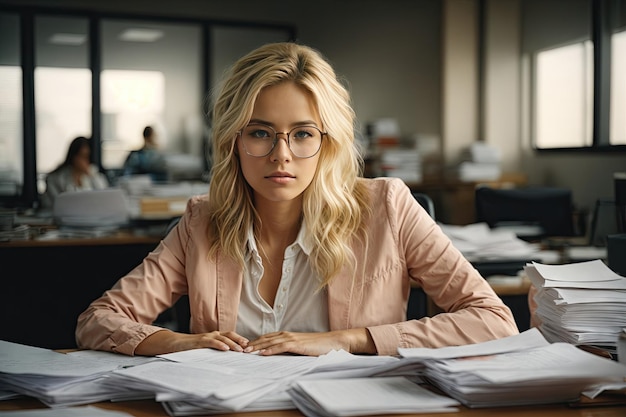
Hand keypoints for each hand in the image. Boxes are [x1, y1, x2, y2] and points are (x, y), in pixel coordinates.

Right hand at [135, 330, 248, 355]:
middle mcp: (212, 334)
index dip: (240, 340)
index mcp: (215, 336)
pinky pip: (211, 342)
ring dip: (233, 343)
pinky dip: (219, 345)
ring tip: (240, 350)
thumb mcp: (205, 350)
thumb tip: (228, 358)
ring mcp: (205, 337)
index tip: (250, 347)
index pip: (230, 336)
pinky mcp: (198, 341)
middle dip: (240, 340)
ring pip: (222, 338)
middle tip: (249, 347)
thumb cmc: (190, 348)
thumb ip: (215, 351)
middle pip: (229, 335)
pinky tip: (226, 349)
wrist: (173, 344)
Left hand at [244, 328, 375, 355]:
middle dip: (251, 344)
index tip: (244, 347)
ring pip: (270, 342)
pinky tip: (262, 354)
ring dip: (257, 347)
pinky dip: (270, 350)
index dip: (254, 342)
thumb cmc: (318, 346)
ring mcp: (292, 338)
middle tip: (239, 349)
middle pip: (264, 339)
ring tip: (246, 352)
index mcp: (287, 335)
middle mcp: (287, 334)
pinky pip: (280, 347)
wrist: (334, 341)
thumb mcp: (301, 348)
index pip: (266, 338)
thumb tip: (278, 356)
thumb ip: (289, 350)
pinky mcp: (297, 344)